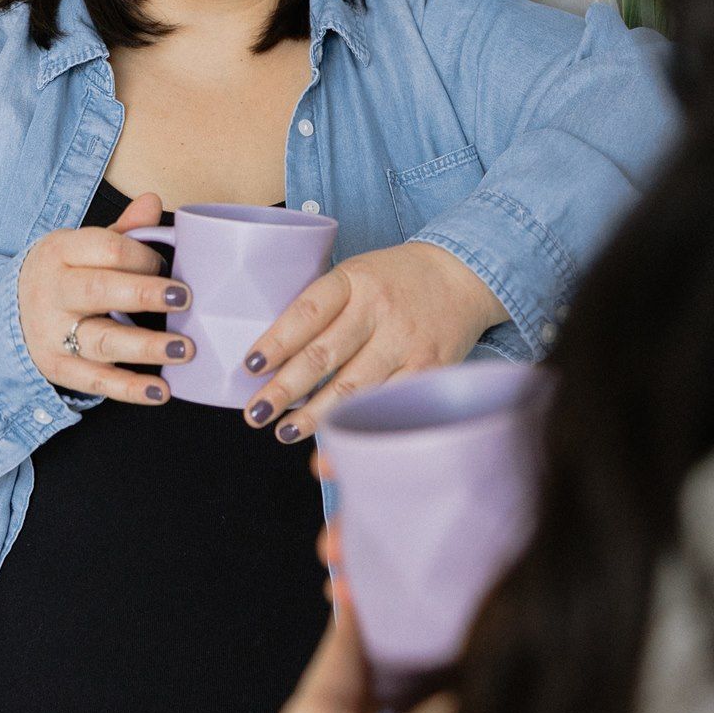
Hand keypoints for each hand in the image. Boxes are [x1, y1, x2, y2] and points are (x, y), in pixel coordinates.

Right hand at [16, 190, 196, 403]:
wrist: (6, 313)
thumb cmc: (62, 275)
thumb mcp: (81, 246)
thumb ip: (122, 230)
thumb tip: (153, 201)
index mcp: (61, 252)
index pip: (106, 249)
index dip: (142, 256)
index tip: (169, 268)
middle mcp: (53, 292)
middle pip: (100, 291)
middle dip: (145, 294)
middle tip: (184, 298)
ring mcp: (52, 333)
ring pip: (100, 340)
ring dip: (145, 346)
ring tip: (185, 349)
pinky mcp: (57, 367)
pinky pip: (94, 380)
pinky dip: (128, 388)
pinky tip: (160, 391)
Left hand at [241, 241, 503, 441]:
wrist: (463, 275)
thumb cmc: (395, 280)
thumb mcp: (358, 275)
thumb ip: (324, 308)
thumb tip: (274, 359)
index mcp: (355, 280)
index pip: (308, 311)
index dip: (277, 341)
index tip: (250, 367)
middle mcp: (380, 309)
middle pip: (324, 354)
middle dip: (285, 388)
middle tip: (255, 413)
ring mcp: (406, 341)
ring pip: (353, 387)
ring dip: (314, 414)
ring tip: (284, 431)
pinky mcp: (428, 369)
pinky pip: (387, 403)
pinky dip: (359, 423)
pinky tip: (336, 438)